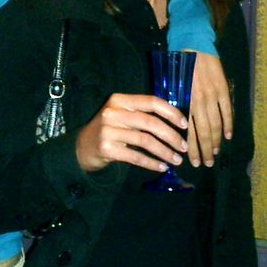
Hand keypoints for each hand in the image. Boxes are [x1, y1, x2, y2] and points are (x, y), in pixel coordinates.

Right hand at [74, 94, 188, 172]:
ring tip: (176, 160)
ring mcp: (108, 131)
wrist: (82, 147)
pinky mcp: (106, 149)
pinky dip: (152, 163)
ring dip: (165, 152)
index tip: (185, 124)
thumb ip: (142, 113)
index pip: (151, 102)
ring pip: (145, 141)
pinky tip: (162, 167)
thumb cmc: (110, 129)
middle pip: (150, 123)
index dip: (171, 112)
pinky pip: (136, 156)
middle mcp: (112, 112)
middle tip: (184, 147)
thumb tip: (176, 120)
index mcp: (119, 100)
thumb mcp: (122, 115)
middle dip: (172, 136)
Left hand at [185, 53, 233, 167]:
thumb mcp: (170, 85)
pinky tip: (228, 136)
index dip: (191, 148)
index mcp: (183, 101)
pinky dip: (228, 125)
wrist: (192, 44)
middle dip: (204, 151)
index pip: (188, 131)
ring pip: (215, 124)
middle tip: (205, 164)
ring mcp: (212, 96)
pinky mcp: (222, 89)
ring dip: (216, 141)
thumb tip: (175, 125)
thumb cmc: (177, 65)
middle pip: (203, 132)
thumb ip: (174, 104)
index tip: (191, 161)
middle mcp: (197, 101)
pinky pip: (227, 111)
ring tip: (215, 154)